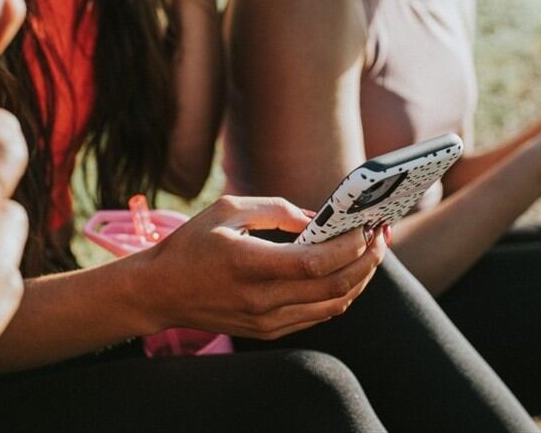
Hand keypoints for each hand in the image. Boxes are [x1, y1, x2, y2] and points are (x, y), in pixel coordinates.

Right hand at [137, 196, 386, 339]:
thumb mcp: (229, 210)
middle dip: (367, 260)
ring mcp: (266, 321)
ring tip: (370, 252)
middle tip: (381, 236)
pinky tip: (345, 271)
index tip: (367, 226)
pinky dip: (339, 293)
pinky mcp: (268, 331)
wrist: (160, 291)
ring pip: (333, 306)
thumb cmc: (192, 244)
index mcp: (250, 264)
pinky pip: (317, 315)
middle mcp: (261, 299)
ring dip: (359, 278)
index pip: (317, 263)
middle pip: (335, 287)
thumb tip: (320, 217)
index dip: (351, 246)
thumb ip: (278, 209)